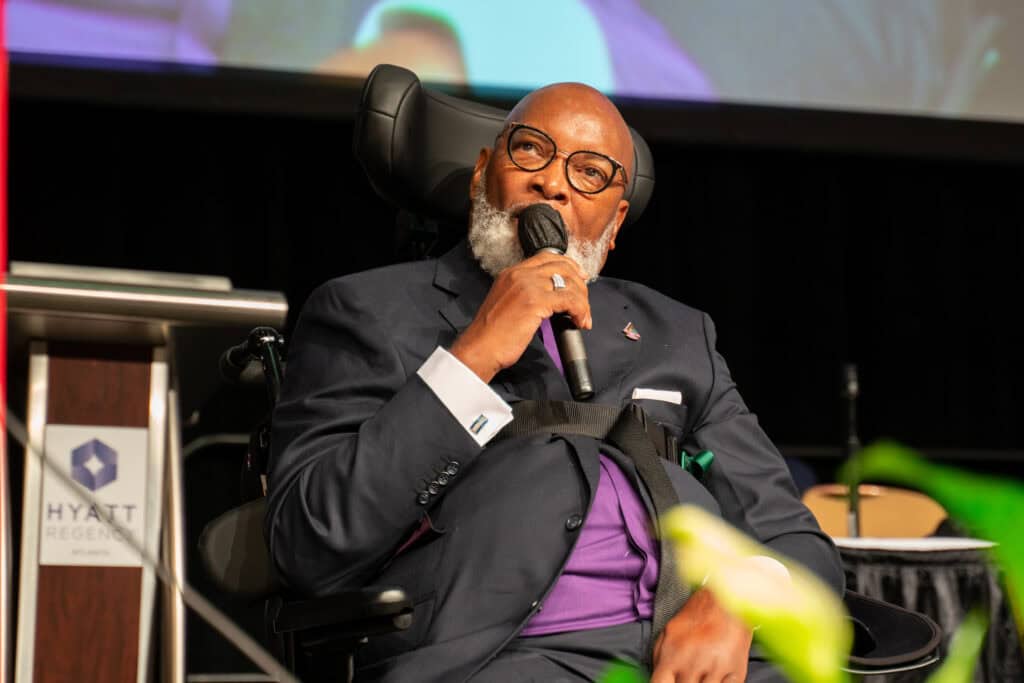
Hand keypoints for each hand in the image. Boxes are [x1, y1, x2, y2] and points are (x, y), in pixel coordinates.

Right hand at [450, 252, 590, 382]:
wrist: (480, 349)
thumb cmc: (492, 335)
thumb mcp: (506, 304)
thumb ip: (525, 295)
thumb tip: (551, 300)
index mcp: (511, 273)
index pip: (547, 257)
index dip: (568, 266)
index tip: (579, 278)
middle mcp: (519, 274)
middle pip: (562, 266)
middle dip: (579, 284)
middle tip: (584, 302)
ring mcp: (527, 286)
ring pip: (569, 283)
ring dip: (582, 300)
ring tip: (582, 317)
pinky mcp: (536, 301)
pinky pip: (569, 300)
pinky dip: (580, 310)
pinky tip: (579, 321)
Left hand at [651, 588, 752, 682]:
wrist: (725, 602)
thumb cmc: (695, 619)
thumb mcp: (667, 634)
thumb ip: (659, 660)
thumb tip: (658, 680)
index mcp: (672, 656)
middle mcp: (693, 665)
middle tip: (688, 676)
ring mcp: (715, 670)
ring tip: (702, 674)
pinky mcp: (737, 674)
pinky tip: (717, 677)